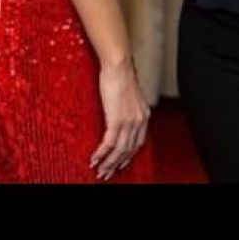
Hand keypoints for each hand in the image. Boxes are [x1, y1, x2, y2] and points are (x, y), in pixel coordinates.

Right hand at [92, 57, 149, 179]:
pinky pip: (109, 143)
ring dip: (108, 163)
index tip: (119, 163)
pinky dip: (102, 154)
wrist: (119, 65)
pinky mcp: (117, 120)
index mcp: (143, 115)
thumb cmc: (121, 75)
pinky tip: (95, 159)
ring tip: (99, 170)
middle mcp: (139, 121)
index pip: (138, 143)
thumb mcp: (128, 96)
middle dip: (117, 164)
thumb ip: (126, 108)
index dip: (128, 156)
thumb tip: (118, 115)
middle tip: (107, 173)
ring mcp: (129, 121)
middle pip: (129, 150)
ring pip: (119, 150)